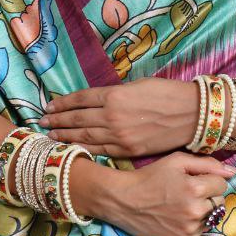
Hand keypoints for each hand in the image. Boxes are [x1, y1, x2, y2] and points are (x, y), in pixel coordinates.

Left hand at [38, 77, 199, 157]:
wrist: (192, 115)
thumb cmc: (168, 94)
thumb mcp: (138, 85)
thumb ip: (116, 94)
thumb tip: (100, 101)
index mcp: (114, 95)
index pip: (80, 99)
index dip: (63, 103)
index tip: (50, 106)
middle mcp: (112, 116)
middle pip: (77, 119)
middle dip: (58, 121)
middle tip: (43, 122)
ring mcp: (119, 136)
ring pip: (84, 136)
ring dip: (65, 135)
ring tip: (51, 135)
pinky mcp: (127, 150)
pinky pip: (99, 150)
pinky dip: (83, 148)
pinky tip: (72, 148)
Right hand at [103, 150, 235, 235]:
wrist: (123, 200)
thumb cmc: (150, 177)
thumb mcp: (177, 161)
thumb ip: (208, 164)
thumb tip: (233, 172)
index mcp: (195, 189)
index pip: (222, 185)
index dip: (208, 180)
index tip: (193, 180)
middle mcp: (194, 212)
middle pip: (219, 203)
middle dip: (208, 196)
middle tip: (187, 193)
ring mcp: (188, 230)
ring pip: (211, 218)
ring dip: (202, 212)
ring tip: (181, 205)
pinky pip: (200, 233)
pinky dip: (193, 225)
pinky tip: (176, 218)